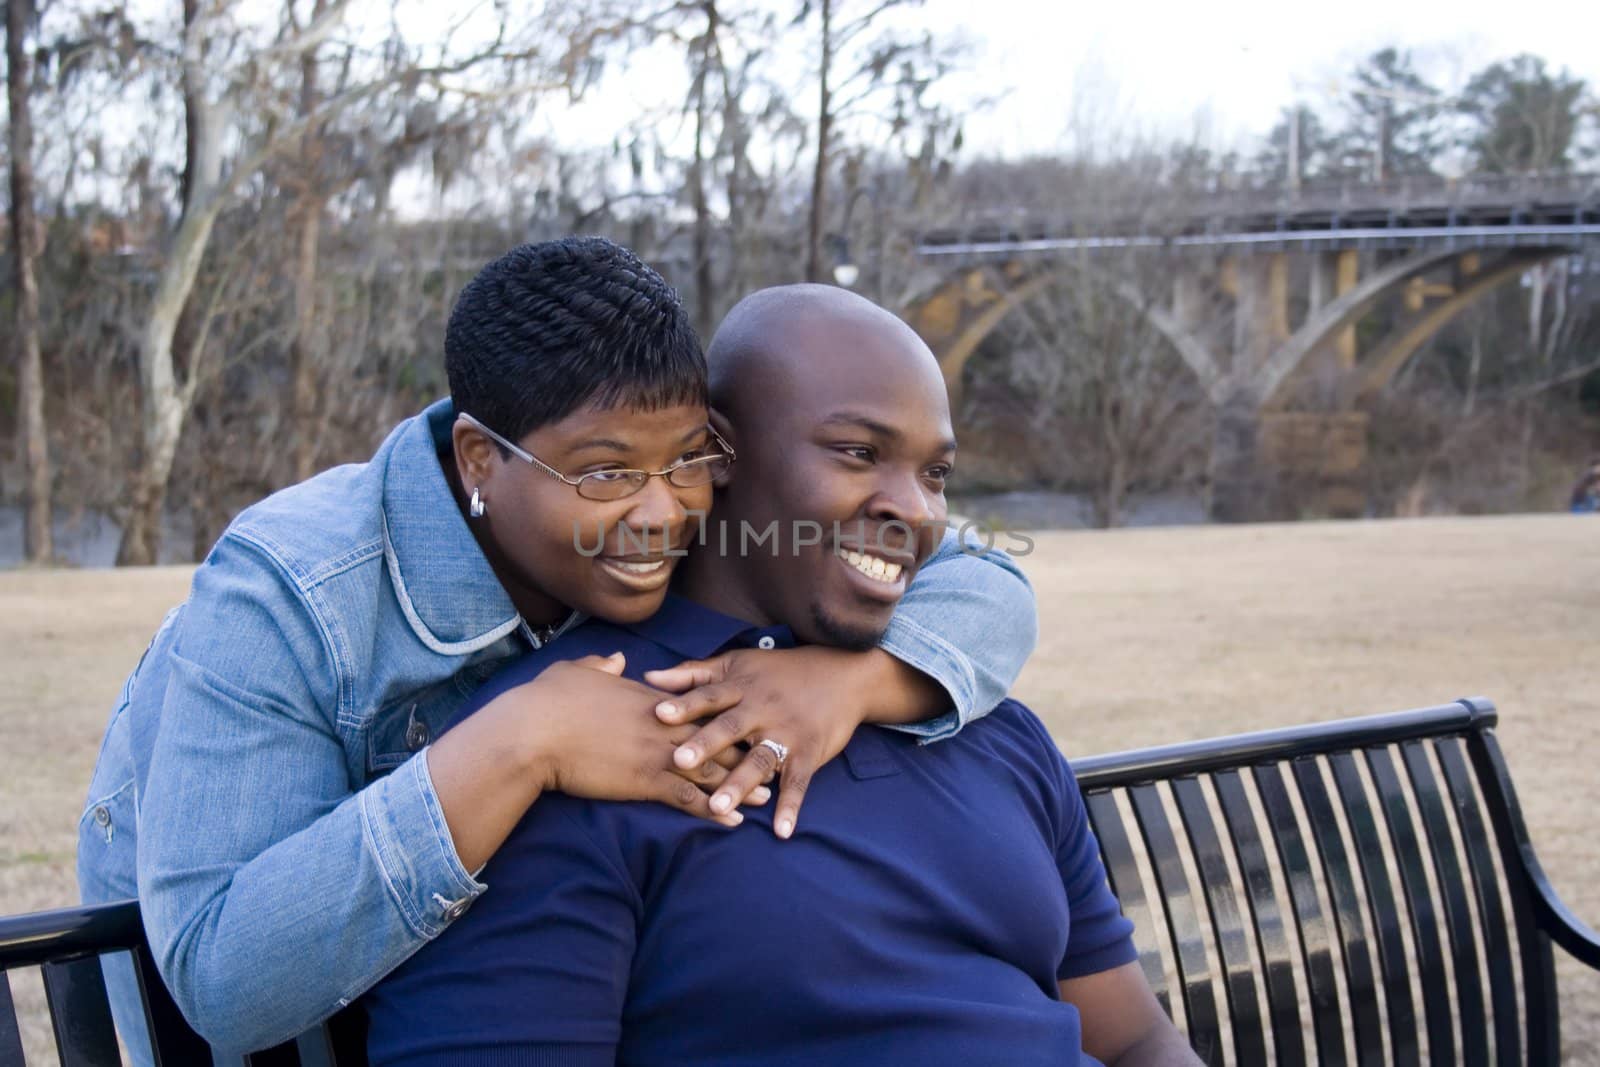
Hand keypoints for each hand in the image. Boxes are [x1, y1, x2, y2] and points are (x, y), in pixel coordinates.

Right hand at [505, 653, 762, 825]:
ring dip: (739, 783)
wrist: (534, 731)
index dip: (721, 717)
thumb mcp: (579, 672)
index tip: (743, 722)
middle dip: (745, 749)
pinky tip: (733, 821)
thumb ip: (604, 665)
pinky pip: (689, 798)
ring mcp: (657, 753)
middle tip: (772, 759)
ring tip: (767, 796)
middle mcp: (662, 725)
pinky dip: (713, 809)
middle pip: (715, 737)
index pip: (695, 707)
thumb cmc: (549, 701)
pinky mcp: (646, 780)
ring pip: (710, 769)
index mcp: (649, 699)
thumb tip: (617, 659)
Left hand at [645, 646, 873, 839]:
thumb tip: (648, 677)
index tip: (658, 713)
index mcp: (740, 688)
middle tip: (680, 761)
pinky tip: (781, 831)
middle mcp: (761, 709)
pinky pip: (798, 782)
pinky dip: (791, 806)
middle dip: (706, 745)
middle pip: (730, 728)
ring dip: (740, 783)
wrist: (841, 675)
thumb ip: (693, 674)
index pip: (709, 697)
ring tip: (717, 807)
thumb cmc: (778, 671)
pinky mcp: (808, 753)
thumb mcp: (737, 664)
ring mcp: (786, 732)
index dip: (684, 705)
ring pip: (760, 759)